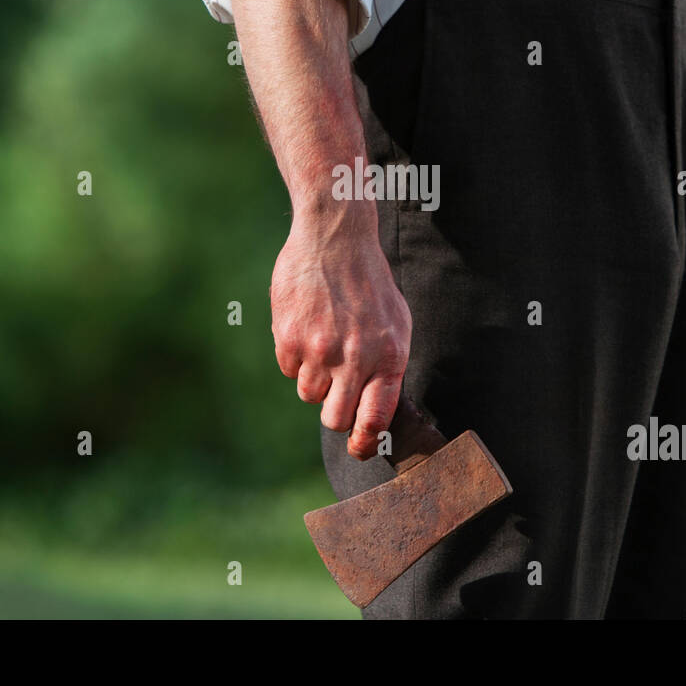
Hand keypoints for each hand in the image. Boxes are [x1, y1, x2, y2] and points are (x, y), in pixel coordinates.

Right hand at [271, 207, 412, 460]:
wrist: (335, 238)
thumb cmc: (369, 281)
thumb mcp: (396, 321)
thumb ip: (387, 364)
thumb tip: (375, 409)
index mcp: (388, 356)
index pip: (375, 420)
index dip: (364, 442)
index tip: (358, 448)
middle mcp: (355, 358)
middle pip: (335, 418)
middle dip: (334, 413)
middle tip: (335, 393)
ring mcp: (320, 350)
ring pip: (309, 395)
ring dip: (314, 380)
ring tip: (323, 344)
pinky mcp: (290, 338)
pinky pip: (289, 369)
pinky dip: (295, 356)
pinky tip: (306, 327)